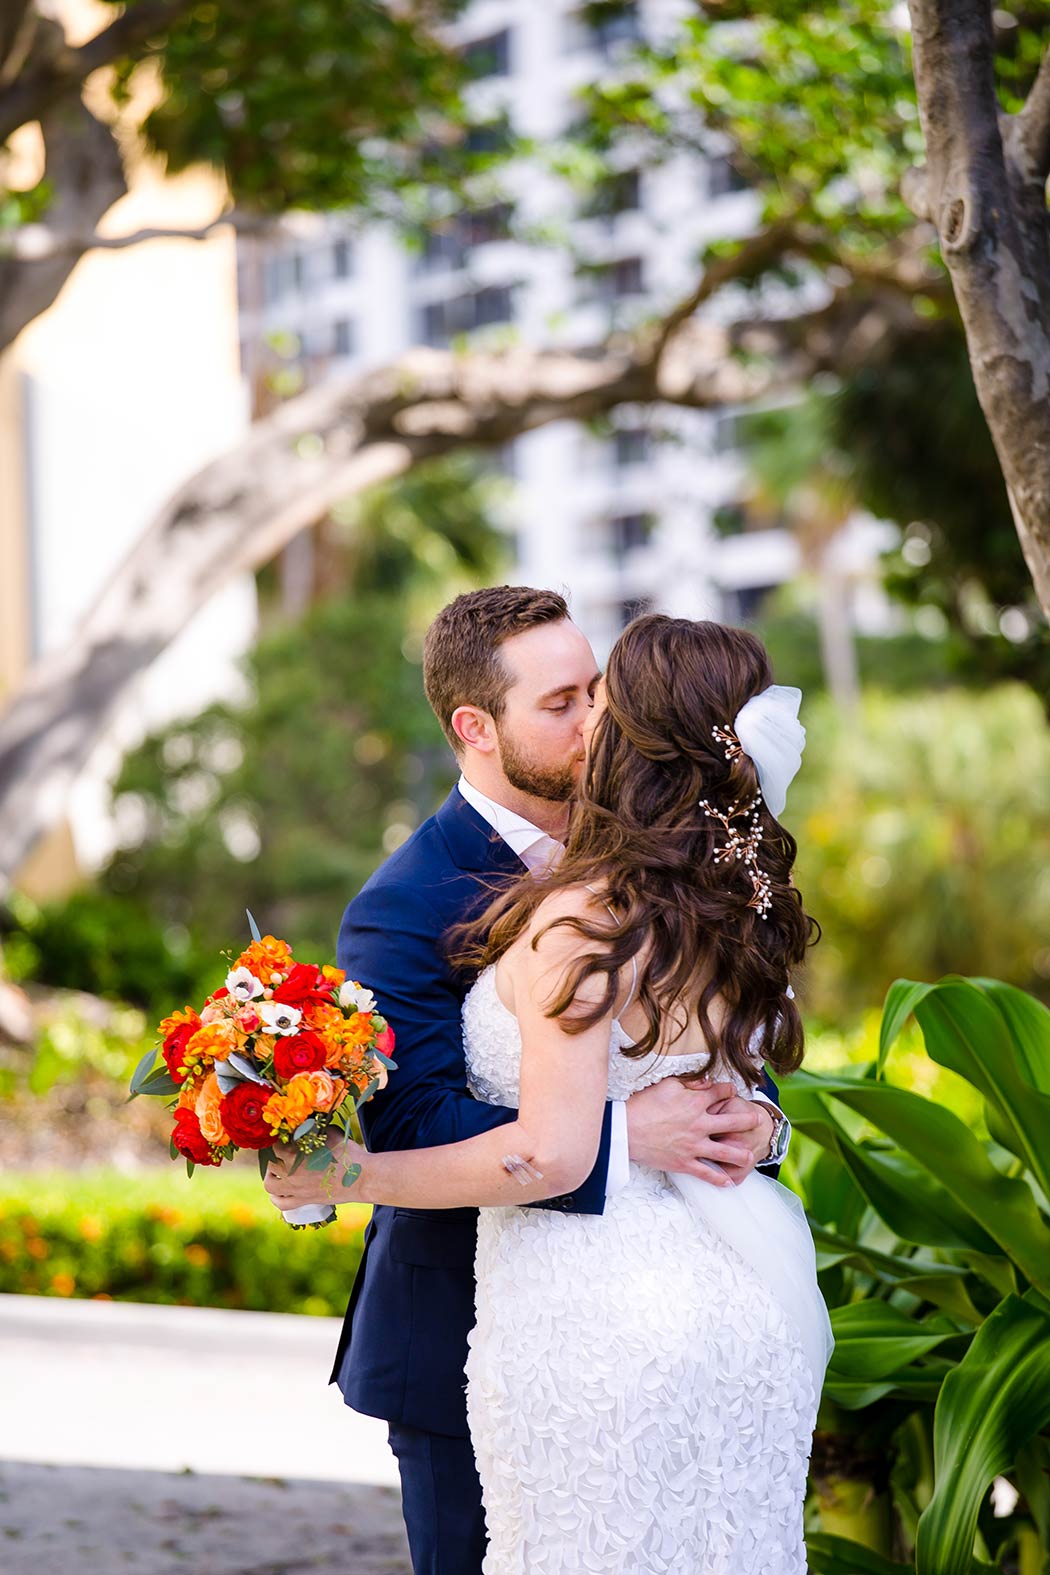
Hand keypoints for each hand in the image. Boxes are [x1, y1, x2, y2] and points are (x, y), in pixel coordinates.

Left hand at [262, 1129, 367, 1210]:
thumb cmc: (348, 1154)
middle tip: (282, 1152)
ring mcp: (296, 1189)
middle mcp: (291, 1173)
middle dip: (274, 1156)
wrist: (361, 1177)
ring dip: (270, 1176)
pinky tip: (278, 1192)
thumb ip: (315, 1128)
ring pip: (270, 1185)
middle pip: (270, 1164)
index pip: (275, 1145)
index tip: (285, 1138)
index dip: (280, 1140)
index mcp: (295, 1155)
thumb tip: (306, 1121)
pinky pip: (281, 1204)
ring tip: (277, 1171)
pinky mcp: (304, 1200)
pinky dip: (276, 1198)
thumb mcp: (331, 1133)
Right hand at [624, 1077, 768, 1187]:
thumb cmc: (644, 1104)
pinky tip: (729, 1181)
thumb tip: (707, 1081)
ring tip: (751, 1155)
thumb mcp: (667, 1084)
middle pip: (733, 1122)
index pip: (721, 1093)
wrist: (626, 1130)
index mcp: (696, 1102)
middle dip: (748, 1120)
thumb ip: (690, 1082)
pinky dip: (719, 1179)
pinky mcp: (685, 1163)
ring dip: (741, 1154)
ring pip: (726, 1152)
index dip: (728, 1090)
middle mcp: (700, 1124)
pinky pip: (707, 1173)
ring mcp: (694, 1146)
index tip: (732, 1091)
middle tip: (758, 1121)